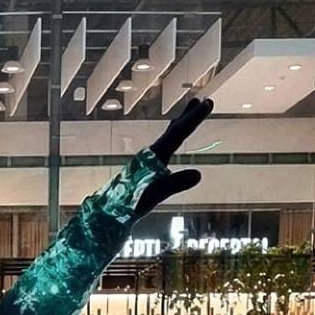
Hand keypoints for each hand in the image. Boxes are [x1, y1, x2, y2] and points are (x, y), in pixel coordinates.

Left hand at [135, 95, 212, 218]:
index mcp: (153, 157)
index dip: (193, 119)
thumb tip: (198, 174)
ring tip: (189, 112)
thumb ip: (173, 184)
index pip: (177, 133)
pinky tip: (172, 145)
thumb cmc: (127, 204)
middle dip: (188, 116)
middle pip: (173, 131)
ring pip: (168, 137)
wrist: (107, 213)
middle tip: (202, 101)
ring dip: (180, 124)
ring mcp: (147, 162)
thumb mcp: (152, 195)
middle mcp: (150, 155)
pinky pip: (164, 148)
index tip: (208, 103)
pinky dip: (172, 139)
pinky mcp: (146, 170)